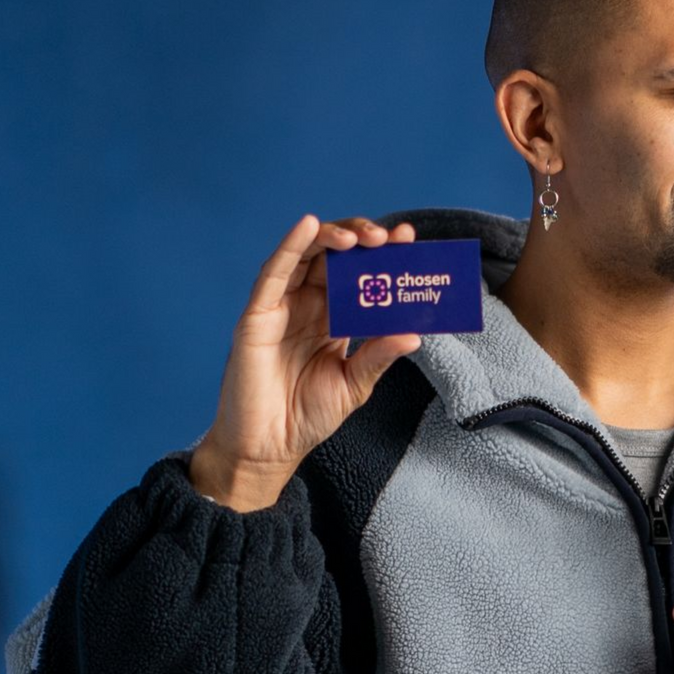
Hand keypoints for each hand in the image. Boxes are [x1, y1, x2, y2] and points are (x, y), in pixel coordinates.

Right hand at [189, 213, 421, 511]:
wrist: (269, 447)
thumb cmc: (307, 416)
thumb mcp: (354, 384)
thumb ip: (379, 356)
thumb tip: (415, 334)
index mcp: (334, 318)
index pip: (360, 275)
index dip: (383, 256)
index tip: (409, 241)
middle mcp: (308, 305)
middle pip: (335, 257)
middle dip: (363, 241)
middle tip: (390, 238)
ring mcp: (282, 306)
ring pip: (306, 255)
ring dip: (332, 238)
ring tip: (360, 238)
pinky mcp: (258, 314)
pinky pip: (274, 272)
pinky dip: (290, 246)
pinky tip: (308, 226)